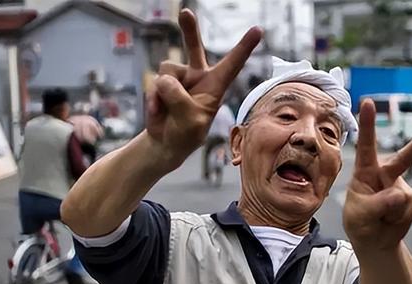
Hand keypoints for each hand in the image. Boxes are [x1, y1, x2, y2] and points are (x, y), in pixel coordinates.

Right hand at [145, 9, 261, 167]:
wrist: (167, 142)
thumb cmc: (187, 134)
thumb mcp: (190, 121)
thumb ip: (179, 99)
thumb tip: (164, 80)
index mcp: (216, 86)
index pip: (232, 64)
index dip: (244, 47)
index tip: (258, 29)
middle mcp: (198, 76)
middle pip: (194, 47)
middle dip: (189, 30)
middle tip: (186, 12)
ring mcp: (179, 78)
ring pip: (167, 71)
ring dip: (164, 92)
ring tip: (169, 111)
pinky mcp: (162, 82)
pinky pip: (154, 82)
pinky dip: (154, 99)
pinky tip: (158, 112)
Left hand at [343, 99, 411, 252]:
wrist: (375, 241)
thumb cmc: (360, 222)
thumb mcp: (360, 215)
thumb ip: (378, 204)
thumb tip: (401, 194)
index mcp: (365, 172)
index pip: (366, 146)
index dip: (367, 124)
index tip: (367, 102)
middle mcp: (385, 174)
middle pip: (403, 158)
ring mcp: (401, 186)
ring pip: (402, 197)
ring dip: (391, 212)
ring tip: (381, 219)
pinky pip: (410, 207)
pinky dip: (399, 218)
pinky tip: (392, 220)